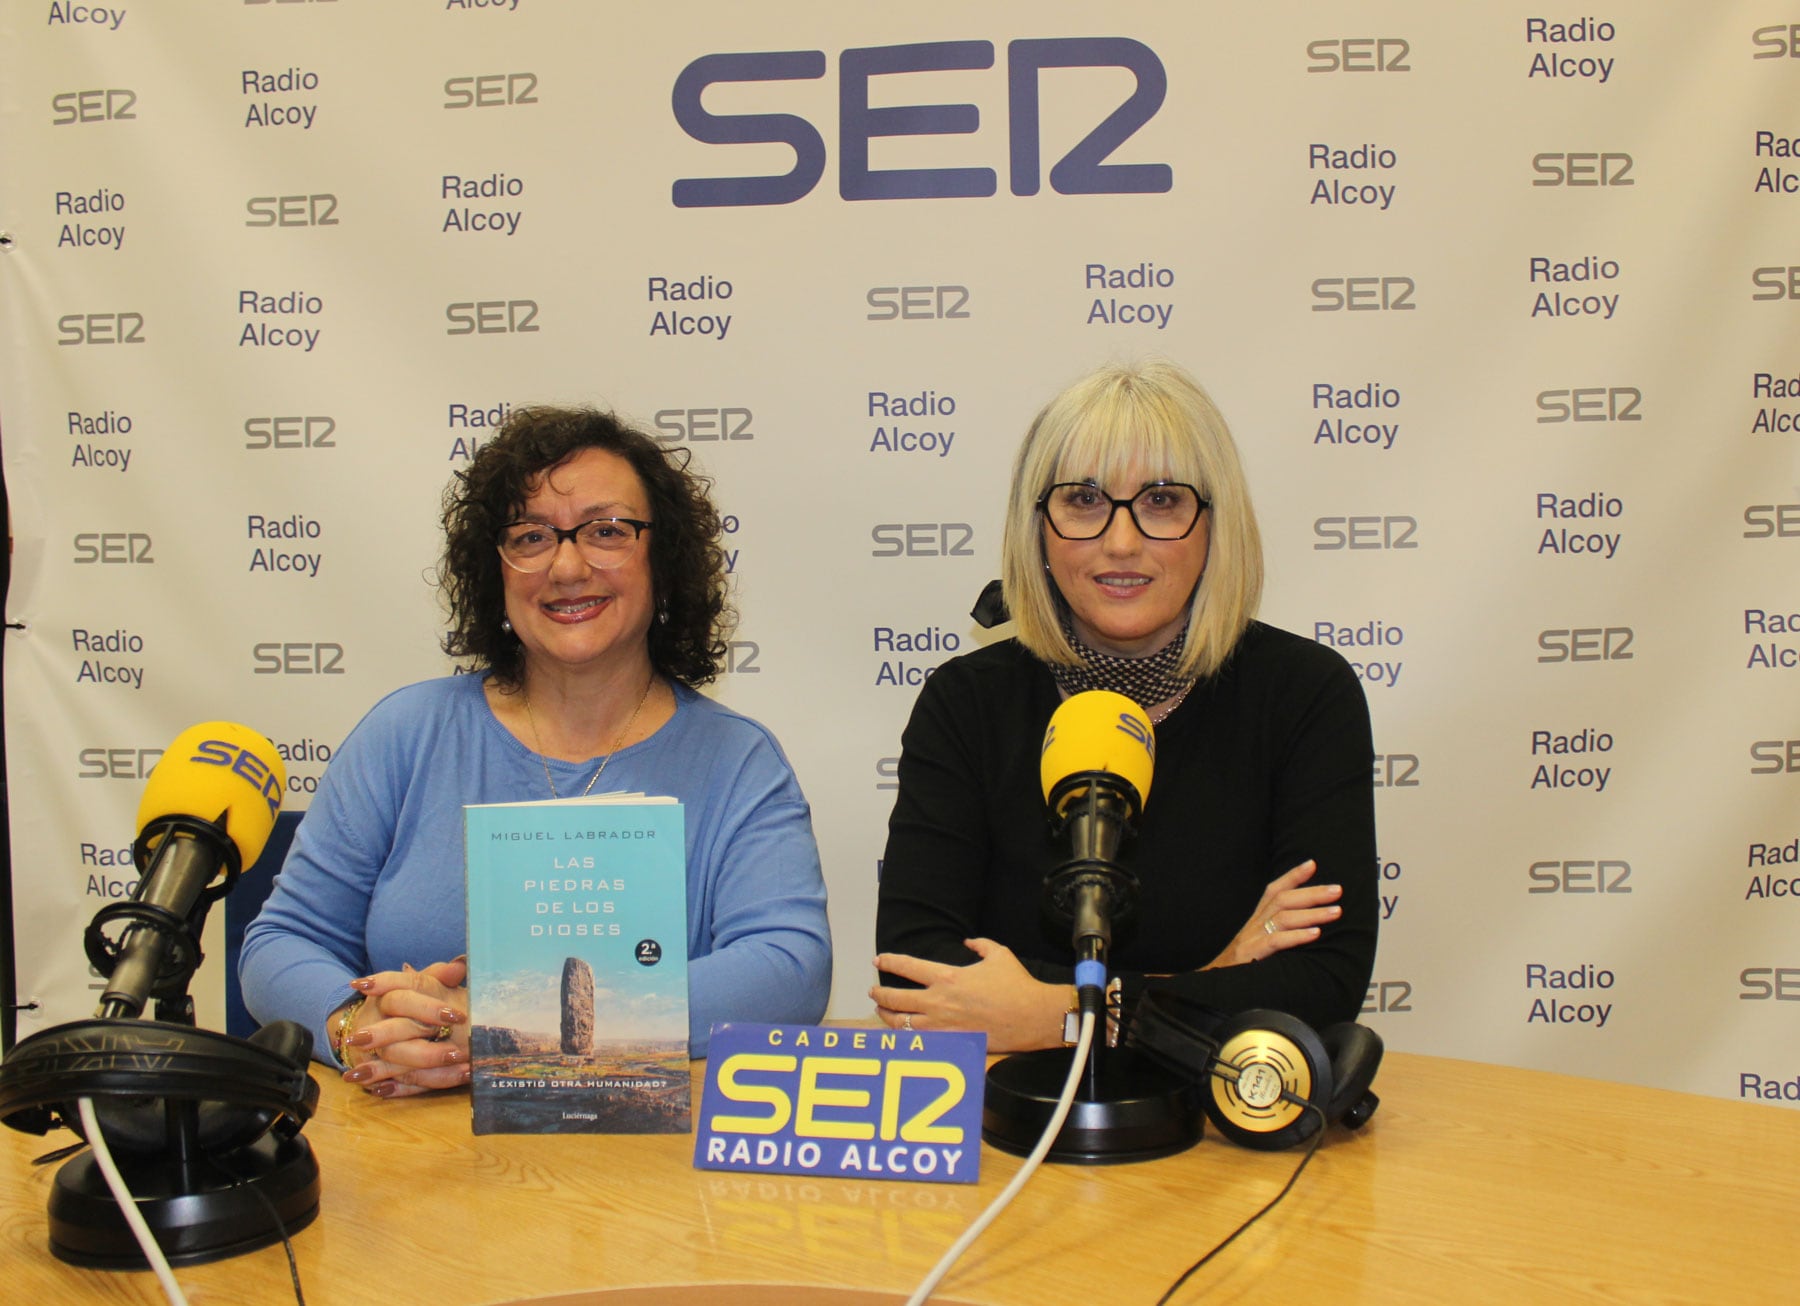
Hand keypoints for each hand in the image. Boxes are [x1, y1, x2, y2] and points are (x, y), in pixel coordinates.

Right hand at [340, 958, 469, 1097]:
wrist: (368, 1025)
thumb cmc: (407, 1002)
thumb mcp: (420, 985)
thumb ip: (437, 975)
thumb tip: (459, 965)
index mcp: (385, 996)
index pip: (403, 997)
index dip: (428, 1008)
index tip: (456, 1016)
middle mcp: (374, 1022)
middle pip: (395, 1031)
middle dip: (426, 1040)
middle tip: (458, 1050)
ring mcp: (372, 1050)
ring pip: (397, 1059)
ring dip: (428, 1066)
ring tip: (461, 1066)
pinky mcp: (376, 1075)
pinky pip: (401, 1083)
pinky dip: (424, 1082)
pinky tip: (447, 1080)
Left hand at [870, 938, 1071, 1052]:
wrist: (1032, 1017)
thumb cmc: (1016, 985)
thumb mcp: (998, 954)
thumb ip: (979, 945)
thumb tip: (968, 942)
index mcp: (948, 977)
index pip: (908, 967)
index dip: (889, 962)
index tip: (879, 960)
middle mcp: (939, 1001)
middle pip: (896, 998)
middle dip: (880, 994)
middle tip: (873, 991)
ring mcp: (943, 1025)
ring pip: (902, 1024)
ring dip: (887, 1017)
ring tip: (881, 1013)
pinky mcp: (952, 1042)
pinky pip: (920, 1041)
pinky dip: (907, 1036)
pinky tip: (903, 1034)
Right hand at [1208, 860, 1341, 968]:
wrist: (1211, 984)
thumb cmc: (1238, 966)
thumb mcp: (1255, 944)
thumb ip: (1275, 933)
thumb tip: (1305, 926)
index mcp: (1254, 920)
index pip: (1273, 891)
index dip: (1292, 876)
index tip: (1312, 864)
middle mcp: (1252, 924)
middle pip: (1282, 899)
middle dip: (1312, 893)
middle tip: (1337, 890)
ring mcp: (1251, 938)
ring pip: (1282, 917)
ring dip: (1312, 913)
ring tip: (1335, 912)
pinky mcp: (1250, 955)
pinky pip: (1275, 941)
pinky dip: (1297, 936)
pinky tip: (1315, 934)